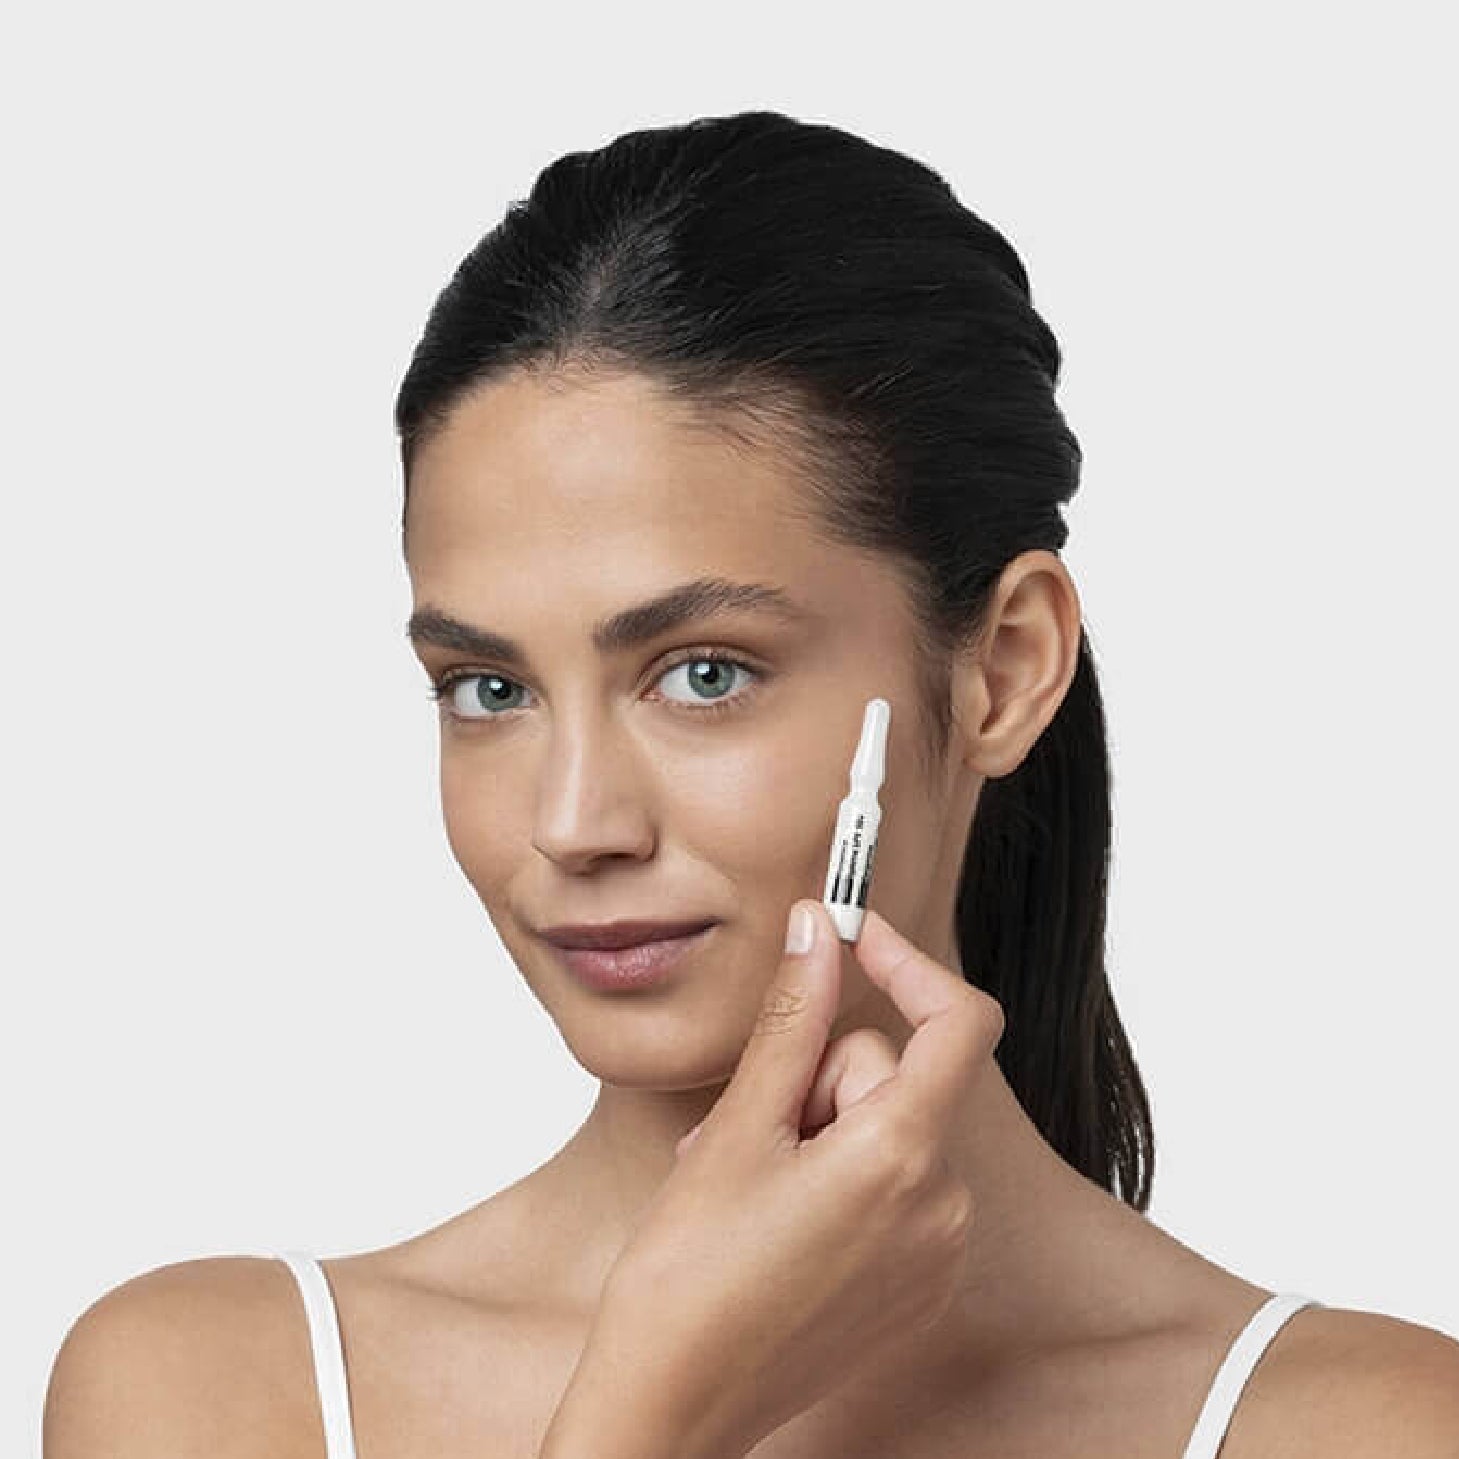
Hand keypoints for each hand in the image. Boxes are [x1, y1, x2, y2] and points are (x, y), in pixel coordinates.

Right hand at [572, 899, 1005, 1458]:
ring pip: (888, 1126)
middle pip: (895, 1074)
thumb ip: (792, 1017)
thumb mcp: (737, 1127)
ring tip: (748, 1181)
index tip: (853, 940)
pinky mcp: (920, 1283)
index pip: (960, 1022)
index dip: (909, 964)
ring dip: (818, 1129)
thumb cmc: (689, 1278)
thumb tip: (817, 930)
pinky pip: (893, 1183)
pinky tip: (775, 1217)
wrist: (676, 1406)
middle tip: (747, 1131)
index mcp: (901, 1157)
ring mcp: (936, 1252)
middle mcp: (941, 1206)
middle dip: (818, 1079)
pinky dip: (838, 1176)